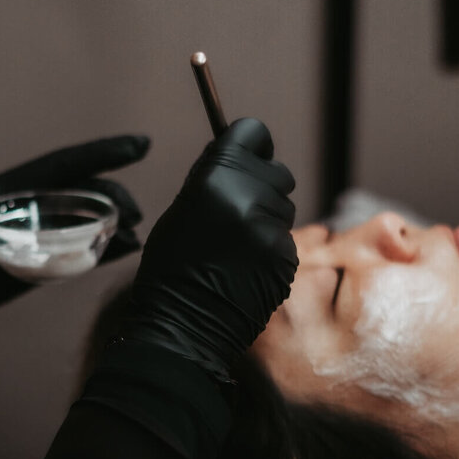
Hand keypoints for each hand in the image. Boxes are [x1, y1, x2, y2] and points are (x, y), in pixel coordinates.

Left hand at [0, 134, 150, 265]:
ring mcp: (38, 239)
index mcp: (13, 189)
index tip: (140, 145)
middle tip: (134, 214)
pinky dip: (103, 253)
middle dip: (114, 198)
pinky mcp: (38, 269)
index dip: (102, 153)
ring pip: (88, 227)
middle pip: (85, 196)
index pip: (66, 165)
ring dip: (115, 228)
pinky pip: (78, 258)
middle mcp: (33, 210)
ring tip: (135, 236)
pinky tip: (125, 251)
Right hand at [120, 117, 296, 380]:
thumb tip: (240, 156)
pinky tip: (247, 267)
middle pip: (277, 172)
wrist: (184, 326)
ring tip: (238, 246)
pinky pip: (286, 239)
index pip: (254, 133)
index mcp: (216, 180)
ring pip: (284, 207)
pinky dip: (271, 248)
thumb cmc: (172, 267)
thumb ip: (215, 178)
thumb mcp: (183, 209)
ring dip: (267, 219)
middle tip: (239, 211)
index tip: (246, 157)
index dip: (250, 145)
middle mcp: (249, 199)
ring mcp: (271, 231)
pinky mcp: (286, 258)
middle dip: (262, 185)